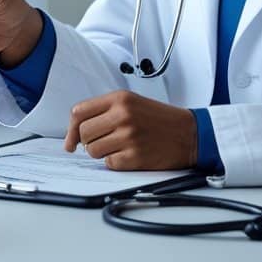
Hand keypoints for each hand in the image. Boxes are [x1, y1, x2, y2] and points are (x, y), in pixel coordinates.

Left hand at [63, 90, 197, 170]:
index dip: (72, 128)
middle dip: (88, 142)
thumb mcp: (131, 103)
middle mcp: (122, 115)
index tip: (72, 140)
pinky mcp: (135, 156)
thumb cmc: (159, 119)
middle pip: (83, 133)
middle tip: (102, 142)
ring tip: (117, 148)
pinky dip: (115, 162)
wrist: (190, 133)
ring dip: (101, 153)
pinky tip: (128, 155)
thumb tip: (75, 134)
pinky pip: (109, 163)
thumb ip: (104, 111)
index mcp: (119, 98)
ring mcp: (128, 136)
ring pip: (93, 150)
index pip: (79, 112)